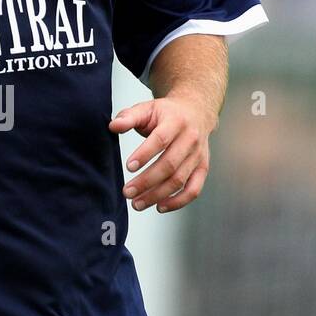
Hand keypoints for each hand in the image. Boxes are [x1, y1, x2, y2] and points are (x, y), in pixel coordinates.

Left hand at [108, 93, 215, 212]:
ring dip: (157, 195)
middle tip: (127, 192)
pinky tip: (159, 207)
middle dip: (146, 181)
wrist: (196, 112)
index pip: (161, 139)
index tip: (129, 167)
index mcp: (176, 122)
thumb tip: (113, 126)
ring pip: (179, 180)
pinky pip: (193, 189)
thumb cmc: (167, 113)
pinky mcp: (202, 168)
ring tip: (137, 203)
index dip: (145, 154)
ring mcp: (198, 156)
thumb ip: (129, 116)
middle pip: (169, 164)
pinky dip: (178, 201)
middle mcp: (190, 139)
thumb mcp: (147, 108)